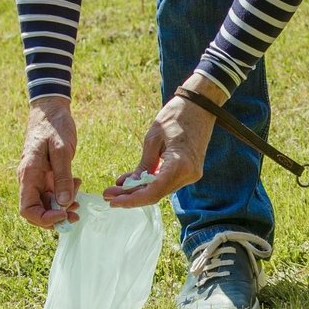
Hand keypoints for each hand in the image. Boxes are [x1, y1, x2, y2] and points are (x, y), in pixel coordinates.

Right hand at [18, 96, 80, 228]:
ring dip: (63, 207)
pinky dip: (65, 195)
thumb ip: (62, 177)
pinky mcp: (46, 175)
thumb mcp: (61, 150)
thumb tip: (64, 202)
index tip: (64, 214)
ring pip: (46, 204)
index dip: (44, 218)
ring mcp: (37, 178)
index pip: (27, 209)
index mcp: (28, 174)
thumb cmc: (54, 126)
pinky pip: (53, 193)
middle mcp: (29, 180)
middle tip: (76, 214)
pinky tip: (77, 184)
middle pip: (36, 211)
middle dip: (55, 217)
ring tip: (79, 198)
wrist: (51, 109)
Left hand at [103, 74, 221, 207]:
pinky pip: (167, 182)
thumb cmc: (176, 117)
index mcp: (179, 165)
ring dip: (139, 191)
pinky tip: (133, 181)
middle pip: (156, 194)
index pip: (153, 193)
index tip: (112, 201)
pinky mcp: (190, 171)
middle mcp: (188, 175)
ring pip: (161, 190)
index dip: (131, 200)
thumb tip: (126, 185)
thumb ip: (143, 166)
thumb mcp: (153, 139)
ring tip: (117, 188)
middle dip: (131, 196)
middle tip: (108, 195)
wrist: (200, 106)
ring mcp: (191, 175)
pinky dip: (150, 183)